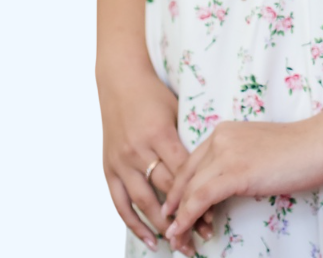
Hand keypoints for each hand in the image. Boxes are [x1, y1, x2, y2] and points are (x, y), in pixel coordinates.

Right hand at [97, 59, 214, 254]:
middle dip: (185, 216)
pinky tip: (150, 240)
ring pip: (143, 202)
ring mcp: (121, 161)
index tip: (214, 216)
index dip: (198, 196)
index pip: (183, 174)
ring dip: (163, 227)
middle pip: (165, 191)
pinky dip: (134, 225)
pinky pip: (120, 203)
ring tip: (180, 245)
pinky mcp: (108, 168)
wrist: (119, 81)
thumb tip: (212, 169)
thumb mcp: (175, 111)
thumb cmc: (154, 94)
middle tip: (202, 236)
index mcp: (159, 133)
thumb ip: (187, 141)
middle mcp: (138, 150)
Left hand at [163, 118, 322, 243]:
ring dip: (179, 219)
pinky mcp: (235, 171)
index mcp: (223, 132)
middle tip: (172, 231)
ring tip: (177, 240)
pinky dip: (187, 217)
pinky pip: (201, 198)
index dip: (179, 191)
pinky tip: (182, 231)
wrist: (318, 143)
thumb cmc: (296, 150)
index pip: (190, 165)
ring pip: (189, 191)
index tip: (174, 212)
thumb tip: (223, 188)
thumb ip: (235, 161)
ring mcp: (226, 153)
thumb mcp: (255, 151)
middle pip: (185, 178)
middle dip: (174, 207)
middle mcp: (219, 138)